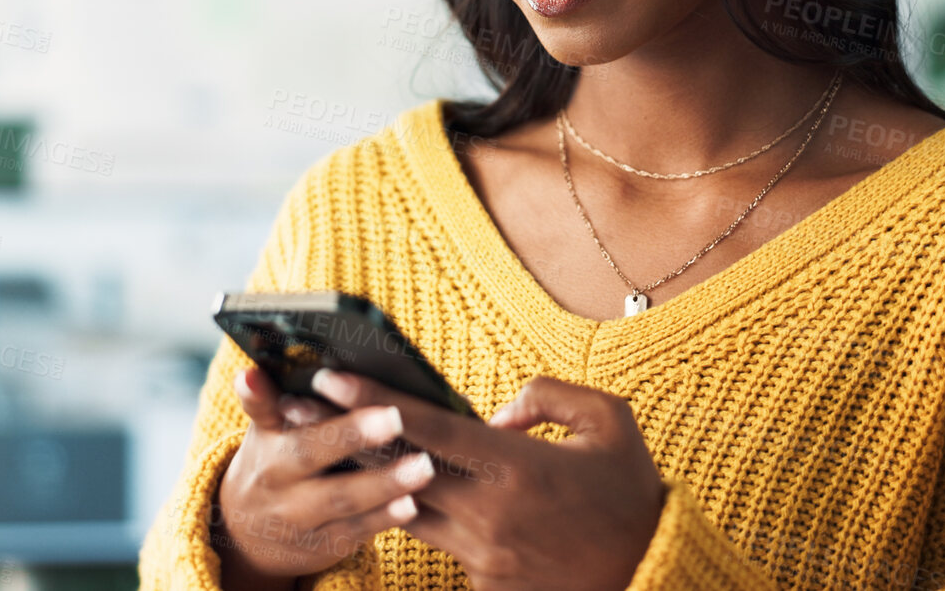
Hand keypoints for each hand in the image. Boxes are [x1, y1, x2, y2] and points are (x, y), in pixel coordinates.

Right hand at [211, 366, 437, 588]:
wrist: (249, 535)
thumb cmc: (273, 462)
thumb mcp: (265, 431)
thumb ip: (267, 401)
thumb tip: (259, 372)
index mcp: (266, 441)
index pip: (268, 413)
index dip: (269, 395)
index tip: (306, 376)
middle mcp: (275, 481)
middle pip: (310, 455)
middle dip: (351, 435)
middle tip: (394, 416)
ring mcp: (297, 518)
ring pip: (340, 498)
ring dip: (383, 483)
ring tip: (422, 466)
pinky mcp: (321, 546)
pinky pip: (354, 531)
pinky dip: (383, 518)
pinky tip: (412, 504)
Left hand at [311, 368, 666, 590]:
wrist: (652, 575)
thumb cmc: (632, 494)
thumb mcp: (610, 422)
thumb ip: (550, 396)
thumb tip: (497, 410)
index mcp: (517, 467)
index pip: (427, 428)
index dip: (374, 400)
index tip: (329, 376)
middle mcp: (488, 513)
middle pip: (395, 469)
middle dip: (342, 436)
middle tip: (292, 409)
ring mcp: (481, 556)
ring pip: (407, 509)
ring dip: (368, 478)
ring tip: (328, 446)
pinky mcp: (483, 587)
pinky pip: (442, 543)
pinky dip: (427, 517)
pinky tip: (405, 496)